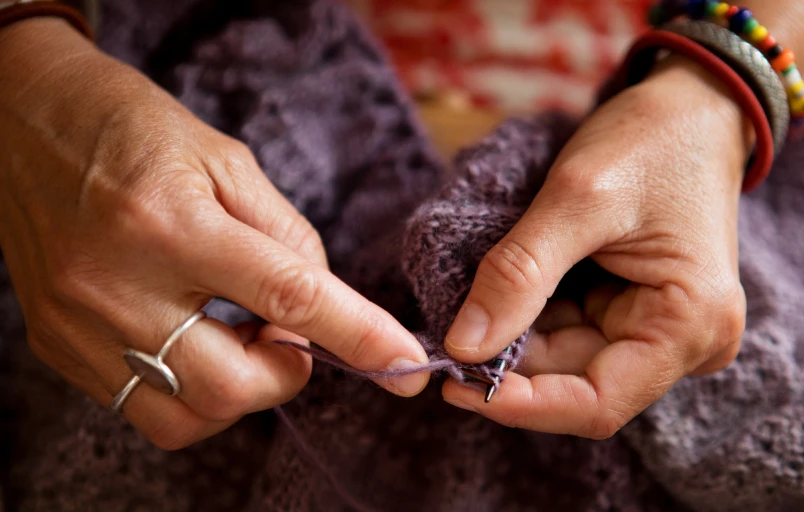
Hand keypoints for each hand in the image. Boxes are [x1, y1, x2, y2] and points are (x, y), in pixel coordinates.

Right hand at [0, 19, 428, 448]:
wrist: (28, 122)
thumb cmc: (137, 130)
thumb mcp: (227, 162)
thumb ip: (286, 238)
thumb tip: (322, 308)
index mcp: (171, 223)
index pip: (287, 296)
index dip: (358, 336)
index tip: (405, 365)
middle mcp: (117, 284)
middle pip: (230, 387)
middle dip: (284, 373)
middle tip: (289, 334)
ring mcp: (78, 324)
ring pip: (183, 417)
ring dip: (236, 393)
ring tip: (237, 338)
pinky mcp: (58, 346)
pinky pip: (141, 406)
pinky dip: (189, 389)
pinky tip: (194, 340)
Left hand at [441, 57, 751, 437]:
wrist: (688, 107)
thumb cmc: (650, 141)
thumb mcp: (579, 198)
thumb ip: (519, 274)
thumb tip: (463, 346)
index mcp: (689, 323)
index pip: (598, 402)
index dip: (523, 404)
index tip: (456, 387)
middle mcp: (683, 340)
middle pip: (578, 382)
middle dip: (509, 367)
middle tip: (446, 344)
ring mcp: (658, 326)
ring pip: (568, 359)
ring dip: (514, 343)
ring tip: (465, 312)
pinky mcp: (635, 310)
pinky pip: (572, 331)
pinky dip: (529, 320)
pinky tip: (497, 299)